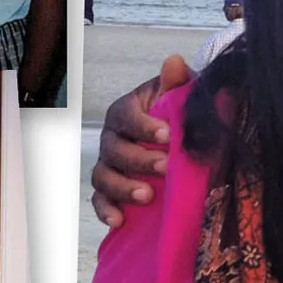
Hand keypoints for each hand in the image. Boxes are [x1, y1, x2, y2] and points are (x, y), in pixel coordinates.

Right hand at [90, 54, 191, 226]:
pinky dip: (106, 211)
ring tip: (147, 196)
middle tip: (166, 167)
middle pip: (114, 149)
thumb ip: (178, 83)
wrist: (180, 144)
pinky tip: (120, 220)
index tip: (168, 135)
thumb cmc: (179, 117)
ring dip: (123, 187)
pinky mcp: (110, 191)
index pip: (126, 116)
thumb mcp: (183, 98)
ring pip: (103, 176)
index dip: (144, 125)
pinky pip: (100, 201)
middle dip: (140, 159)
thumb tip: (174, 62)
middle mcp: (113, 138)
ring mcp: (109, 165)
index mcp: (127, 111)